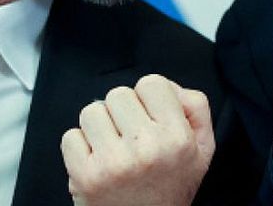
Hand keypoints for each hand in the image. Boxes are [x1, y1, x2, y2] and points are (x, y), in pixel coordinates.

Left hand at [60, 74, 214, 205]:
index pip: (152, 83)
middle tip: (130, 137)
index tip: (148, 116)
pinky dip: (80, 147)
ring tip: (113, 149)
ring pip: (92, 111)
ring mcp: (114, 163)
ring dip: (99, 127)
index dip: (148, 98)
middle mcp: (147, 148)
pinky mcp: (86, 176)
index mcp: (177, 138)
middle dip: (122, 113)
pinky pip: (70, 137)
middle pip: (118, 94)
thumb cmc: (170, 189)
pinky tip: (98, 162)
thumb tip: (169, 87)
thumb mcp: (202, 148)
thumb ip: (196, 107)